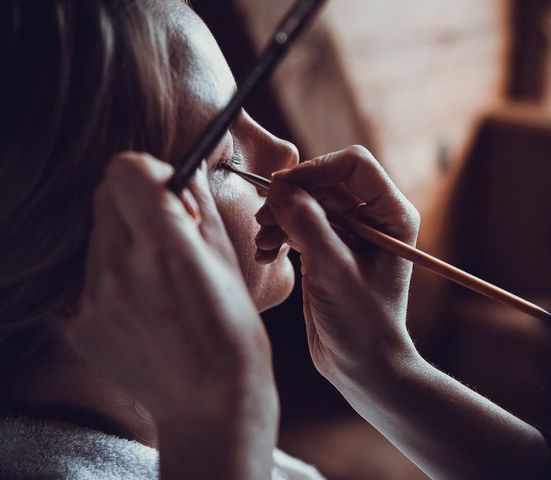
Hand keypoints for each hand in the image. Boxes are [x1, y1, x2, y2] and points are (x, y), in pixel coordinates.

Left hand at [63, 153, 275, 422]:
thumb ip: (197, 204)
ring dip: (123, 240)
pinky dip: (112, 275)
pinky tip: (141, 303)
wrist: (210, 403)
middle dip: (136, 201)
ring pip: (97, 235)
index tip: (167, 192)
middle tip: (166, 233)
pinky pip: (88, 274)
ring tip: (156, 277)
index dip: (150, 173)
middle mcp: (119, 271)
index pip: (125, 169)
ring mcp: (92, 302)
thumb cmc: (232, 331)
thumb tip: (180, 170)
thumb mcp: (227, 259)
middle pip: (105, 196)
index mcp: (165, 249)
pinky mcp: (78, 324)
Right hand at [257, 146, 419, 385]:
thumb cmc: (362, 322)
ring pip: (307, 202)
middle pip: (324, 182)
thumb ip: (306, 223)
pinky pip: (299, 225)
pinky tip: (266, 254)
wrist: (362, 365)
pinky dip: (279, 234)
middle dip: (291, 198)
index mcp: (391, 214)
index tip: (283, 186)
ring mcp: (349, 233)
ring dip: (280, 217)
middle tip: (263, 218)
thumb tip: (279, 188)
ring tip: (263, 243)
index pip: (353, 164)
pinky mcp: (328, 249)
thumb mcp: (333, 269)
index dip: (315, 169)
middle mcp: (372, 218)